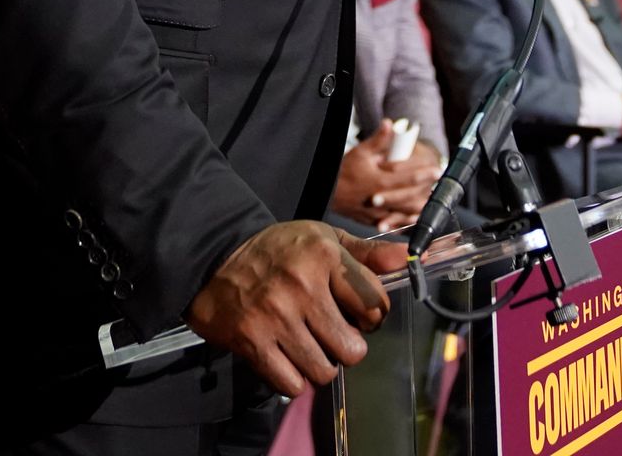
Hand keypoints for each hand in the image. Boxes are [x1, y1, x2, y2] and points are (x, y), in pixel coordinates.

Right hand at [186, 221, 399, 396]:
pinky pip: (292, 383)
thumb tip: (406, 259)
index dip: (375, 316)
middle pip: (353, 349)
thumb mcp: (324, 238)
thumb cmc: (277, 250)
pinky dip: (294, 378)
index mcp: (325, 256)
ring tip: (311, 346)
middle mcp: (302, 286)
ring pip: (324, 371)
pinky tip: (289, 358)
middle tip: (336, 336)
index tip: (361, 315)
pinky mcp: (252, 341)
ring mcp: (276, 316)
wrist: (215, 257)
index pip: (376, 305)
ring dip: (321, 365)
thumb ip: (367, 254)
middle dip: (349, 348)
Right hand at [330, 124, 443, 230]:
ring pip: (404, 213)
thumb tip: (389, 123)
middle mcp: (380, 199)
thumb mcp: (360, 152)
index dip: (424, 174)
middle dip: (426, 190)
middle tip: (439, 185)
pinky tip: (415, 218)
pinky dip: (406, 222)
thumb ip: (378, 140)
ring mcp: (377, 213)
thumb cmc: (344, 171)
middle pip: (410, 197)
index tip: (437, 170)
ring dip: (419, 207)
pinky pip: (394, 224)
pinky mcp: (374, 220)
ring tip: (432, 200)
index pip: (407, 178)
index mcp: (379, 181)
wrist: (328, 192)